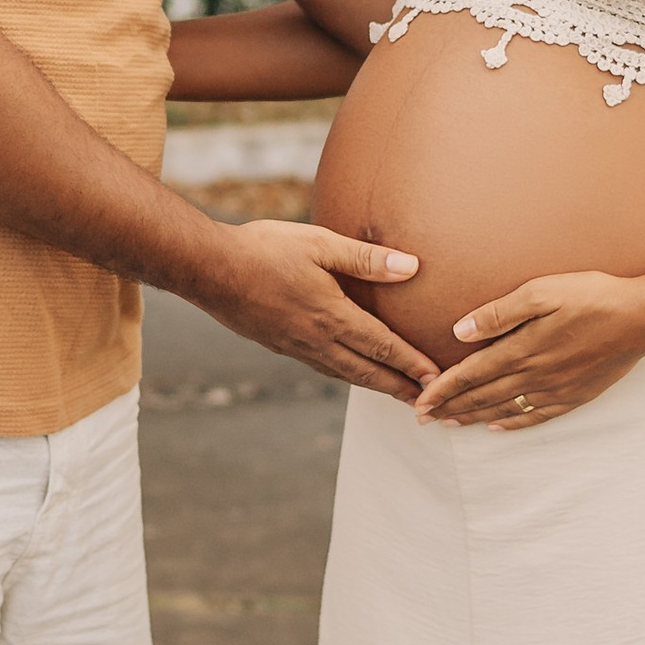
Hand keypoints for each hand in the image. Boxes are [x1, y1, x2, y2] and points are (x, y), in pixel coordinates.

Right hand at [195, 222, 433, 400]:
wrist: (208, 269)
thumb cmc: (263, 249)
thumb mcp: (319, 243)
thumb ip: (365, 258)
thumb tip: (411, 266)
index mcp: (331, 315)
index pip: (383, 346)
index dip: (412, 364)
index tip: (436, 378)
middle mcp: (316, 340)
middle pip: (368, 372)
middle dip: (399, 388)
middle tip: (426, 402)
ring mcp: (296, 347)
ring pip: (344, 374)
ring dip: (374, 385)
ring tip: (395, 392)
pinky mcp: (279, 345)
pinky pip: (322, 368)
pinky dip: (346, 375)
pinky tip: (349, 371)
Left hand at [413, 269, 644, 427]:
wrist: (643, 318)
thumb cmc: (593, 296)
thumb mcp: (543, 291)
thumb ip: (500, 313)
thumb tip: (461, 331)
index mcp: (523, 349)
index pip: (472, 373)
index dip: (443, 388)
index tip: (419, 400)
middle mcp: (536, 375)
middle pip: (483, 396)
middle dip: (450, 407)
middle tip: (423, 419)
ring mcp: (556, 389)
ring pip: (505, 409)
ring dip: (474, 417)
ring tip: (450, 423)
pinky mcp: (575, 395)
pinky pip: (536, 416)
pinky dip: (513, 424)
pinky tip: (498, 427)